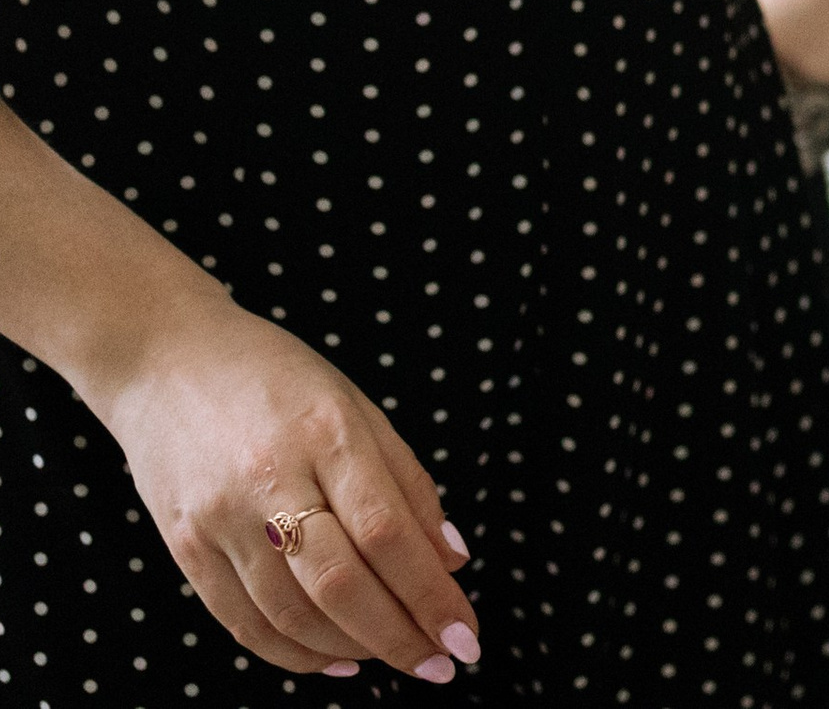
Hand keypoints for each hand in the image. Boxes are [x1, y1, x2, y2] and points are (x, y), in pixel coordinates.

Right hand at [97, 297, 477, 681]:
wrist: (167, 359)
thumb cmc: (278, 379)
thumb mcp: (357, 407)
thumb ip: (407, 483)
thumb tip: (451, 559)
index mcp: (329, 433)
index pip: (389, 533)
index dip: (431, 594)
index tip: (466, 635)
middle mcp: (273, 479)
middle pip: (342, 583)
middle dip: (399, 635)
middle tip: (440, 664)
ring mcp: (221, 518)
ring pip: (293, 613)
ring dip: (352, 648)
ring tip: (394, 656)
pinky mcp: (185, 547)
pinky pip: (243, 622)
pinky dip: (293, 652)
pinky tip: (334, 659)